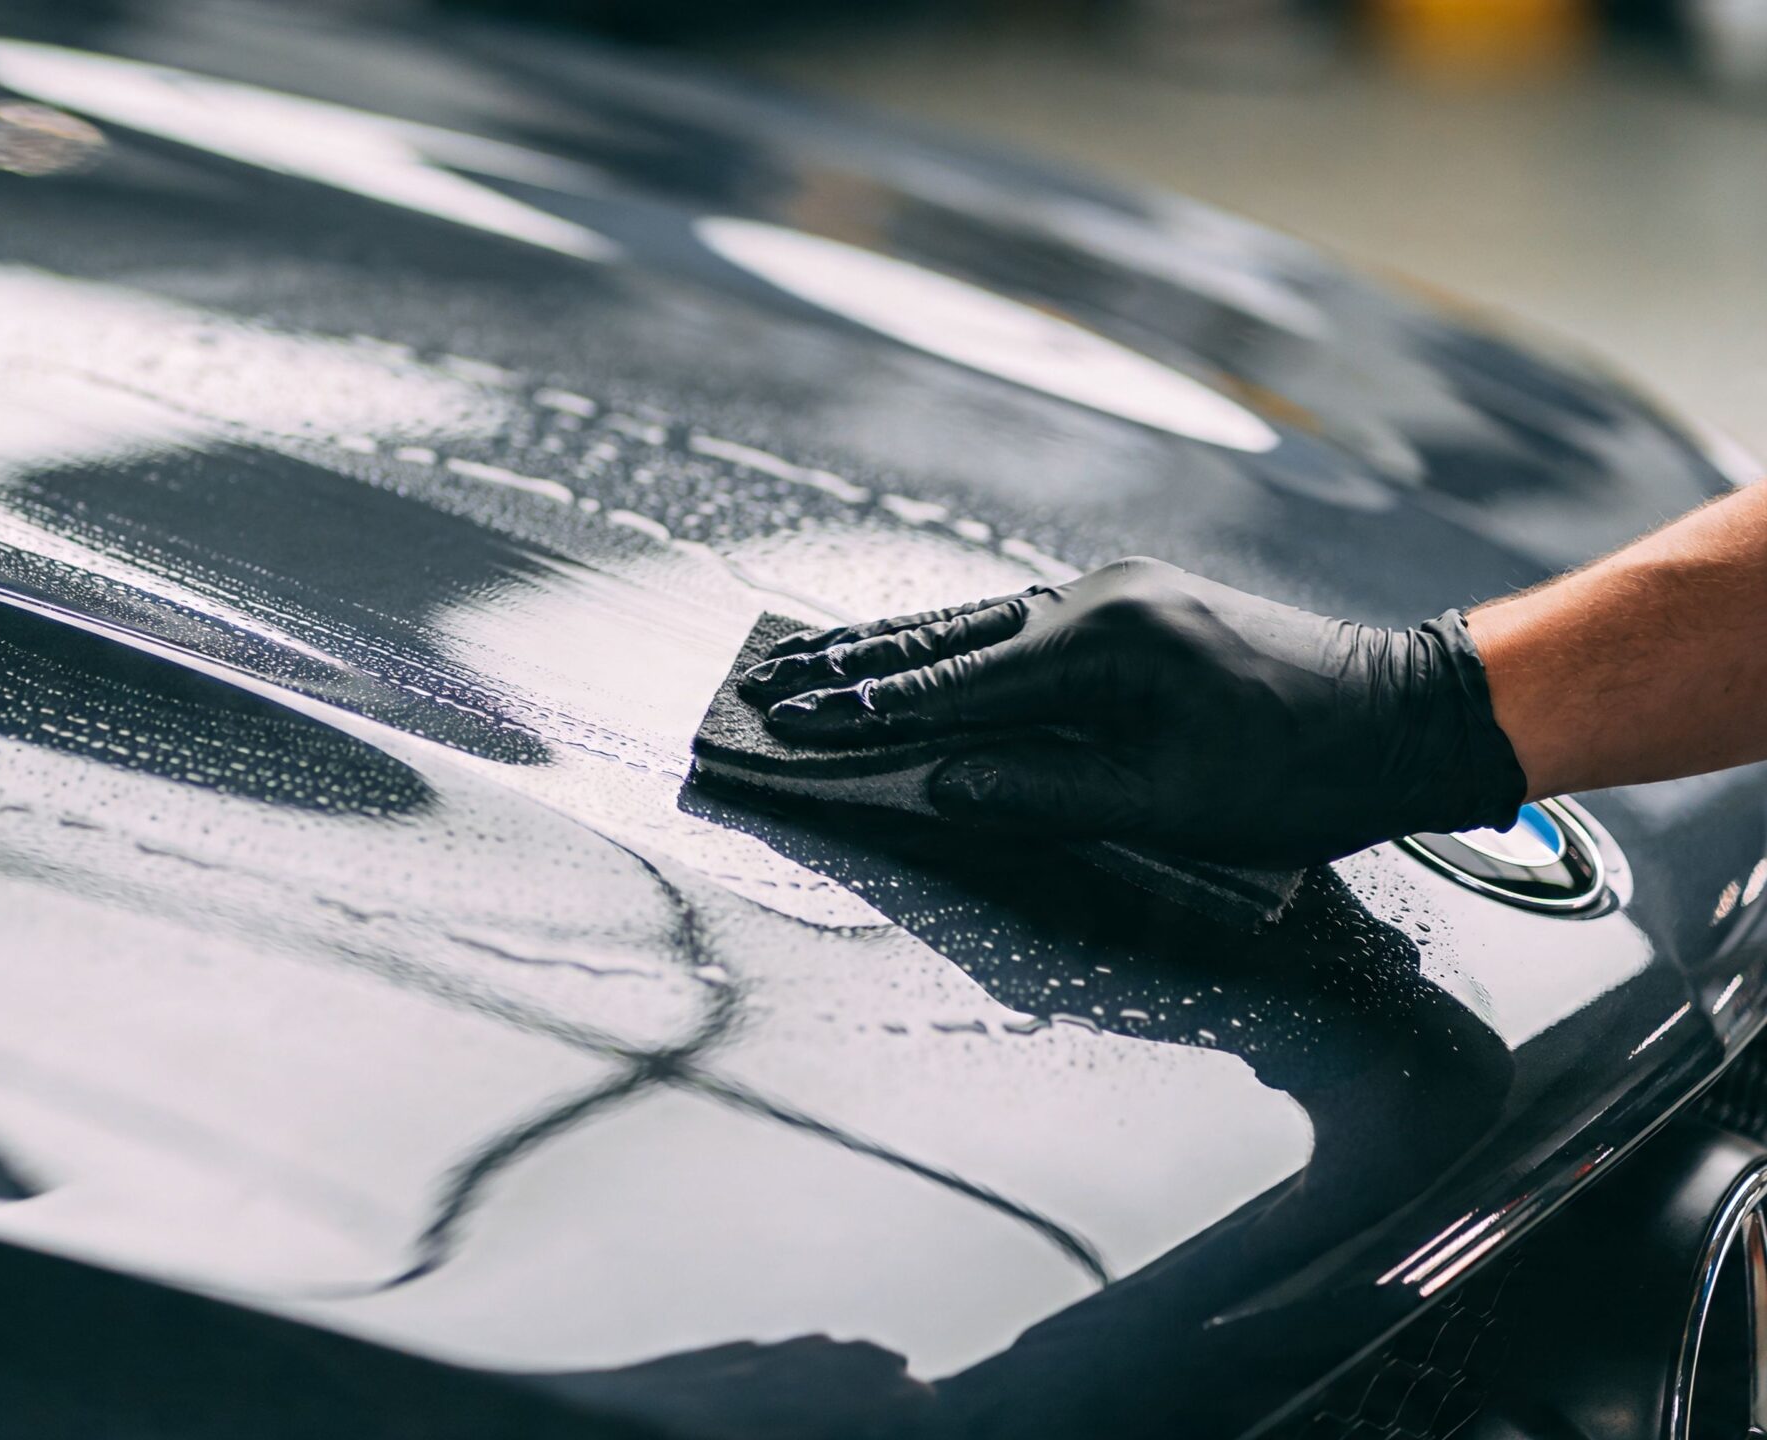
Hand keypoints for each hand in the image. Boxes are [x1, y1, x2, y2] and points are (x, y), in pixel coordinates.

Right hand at [737, 558, 1529, 866]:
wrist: (1411, 712)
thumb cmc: (1300, 774)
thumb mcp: (1168, 804)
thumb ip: (1041, 792)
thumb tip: (939, 788)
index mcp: (1102, 645)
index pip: (950, 685)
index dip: (863, 711)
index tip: (788, 718)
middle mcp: (1100, 600)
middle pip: (948, 635)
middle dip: (855, 663)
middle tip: (774, 677)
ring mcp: (1122, 594)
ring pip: (982, 623)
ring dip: (900, 647)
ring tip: (822, 662)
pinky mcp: (1142, 605)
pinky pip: (1025, 625)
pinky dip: (961, 645)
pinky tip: (923, 655)